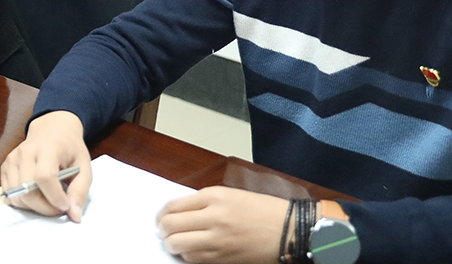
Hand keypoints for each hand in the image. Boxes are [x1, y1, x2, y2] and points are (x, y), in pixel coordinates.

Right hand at [0, 110, 91, 220]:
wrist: (52, 129)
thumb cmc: (69, 148)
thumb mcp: (84, 166)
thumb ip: (80, 191)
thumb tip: (74, 215)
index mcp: (48, 148)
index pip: (44, 177)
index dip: (54, 197)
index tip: (65, 205)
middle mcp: (25, 152)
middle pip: (27, 191)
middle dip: (44, 207)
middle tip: (58, 206)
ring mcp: (12, 159)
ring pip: (16, 196)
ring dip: (33, 206)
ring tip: (48, 199)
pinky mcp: (5, 166)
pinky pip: (9, 194)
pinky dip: (22, 201)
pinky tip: (36, 194)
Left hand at [155, 187, 286, 263]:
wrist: (290, 230)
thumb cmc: (263, 211)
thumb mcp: (231, 195)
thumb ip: (204, 202)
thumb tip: (178, 212)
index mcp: (214, 196)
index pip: (173, 206)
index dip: (162, 214)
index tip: (161, 218)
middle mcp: (214, 217)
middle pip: (170, 225)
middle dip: (163, 230)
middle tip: (164, 232)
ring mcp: (218, 239)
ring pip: (178, 245)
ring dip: (172, 245)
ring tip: (176, 243)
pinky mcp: (223, 258)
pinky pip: (193, 259)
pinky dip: (187, 256)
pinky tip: (192, 251)